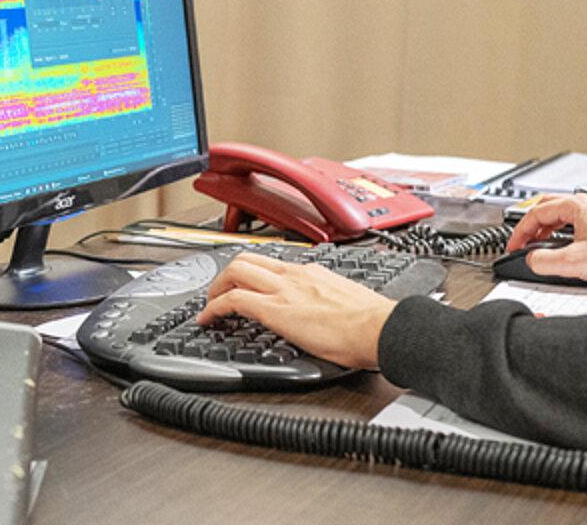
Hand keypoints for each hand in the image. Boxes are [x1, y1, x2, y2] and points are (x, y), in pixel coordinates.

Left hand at [195, 251, 396, 369]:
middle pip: (248, 260)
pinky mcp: (276, 310)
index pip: (273, 264)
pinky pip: (234, 300)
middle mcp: (295, 274)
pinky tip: (208, 320)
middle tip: (218, 292)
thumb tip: (328, 314)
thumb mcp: (346, 301)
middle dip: (225, 275)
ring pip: (236, 272)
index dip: (253, 274)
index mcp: (313, 272)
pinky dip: (214, 308)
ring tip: (208, 306)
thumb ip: (329, 301)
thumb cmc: (372, 322)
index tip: (247, 286)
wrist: (378, 327)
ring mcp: (284, 290)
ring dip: (216, 288)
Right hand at [506, 194, 586, 288]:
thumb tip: (531, 259)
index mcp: (578, 206)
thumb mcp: (575, 263)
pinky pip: (574, 221)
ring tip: (538, 246)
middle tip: (522, 242)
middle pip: (548, 207)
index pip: (537, 212)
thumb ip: (546, 261)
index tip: (514, 246)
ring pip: (562, 214)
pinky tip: (561, 247)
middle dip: (531, 225)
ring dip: (546, 228)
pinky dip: (561, 232)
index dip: (521, 231)